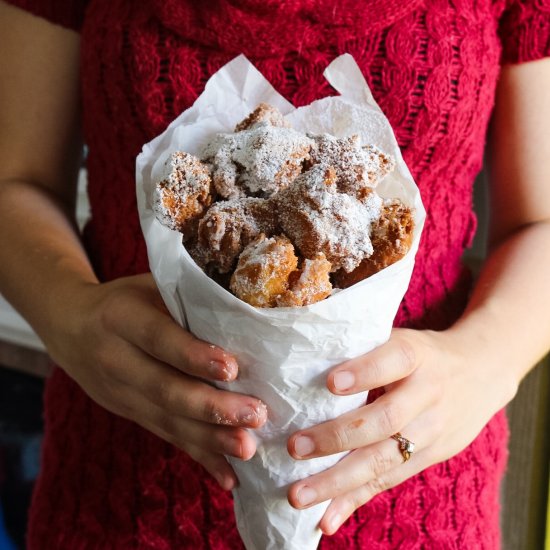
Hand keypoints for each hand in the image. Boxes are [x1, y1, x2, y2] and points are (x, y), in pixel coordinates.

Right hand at [42, 273, 266, 490]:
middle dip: (210, 407)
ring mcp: (120, 393)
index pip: (159, 339)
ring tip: (247, 448)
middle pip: (164, 388)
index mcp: (121, 318)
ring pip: (166, 420)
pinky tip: (227, 477)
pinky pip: (165, 437)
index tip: (231, 369)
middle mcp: (115, 359)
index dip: (193, 355)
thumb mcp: (148, 285)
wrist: (70, 327)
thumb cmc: (124, 300)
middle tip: (255, 415)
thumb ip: (186, 296)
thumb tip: (245, 310)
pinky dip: (198, 458)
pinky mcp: (130, 414)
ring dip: (209, 439)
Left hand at [286, 328, 516, 533]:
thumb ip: (366, 348)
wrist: (481, 373)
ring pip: (383, 460)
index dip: (364, 372)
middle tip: (295, 447)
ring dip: (338, 481)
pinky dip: (354, 500)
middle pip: (385, 420)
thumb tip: (306, 360)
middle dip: (337, 437)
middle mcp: (427, 394)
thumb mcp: (404, 339)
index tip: (330, 383)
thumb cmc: (424, 354)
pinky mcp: (429, 458)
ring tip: (299, 495)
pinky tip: (326, 519)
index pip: (394, 361)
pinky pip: (388, 481)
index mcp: (417, 355)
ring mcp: (431, 431)